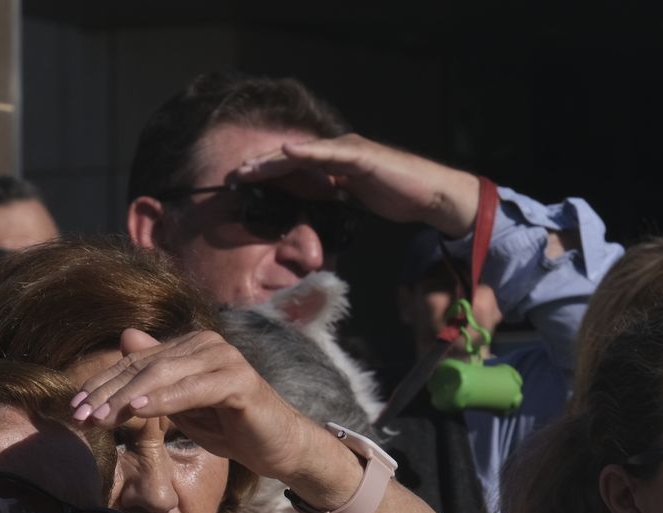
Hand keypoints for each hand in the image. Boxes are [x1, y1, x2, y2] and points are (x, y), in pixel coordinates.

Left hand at [69, 328, 326, 481]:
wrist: (280, 447)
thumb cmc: (230, 427)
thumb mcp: (183, 405)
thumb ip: (155, 378)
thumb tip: (125, 338)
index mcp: (190, 346)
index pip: (135, 362)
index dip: (103, 384)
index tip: (74, 408)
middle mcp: (206, 344)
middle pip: (145, 366)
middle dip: (108, 391)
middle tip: (80, 415)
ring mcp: (225, 359)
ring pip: (165, 375)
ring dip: (127, 397)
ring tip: (100, 417)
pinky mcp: (240, 382)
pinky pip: (194, 390)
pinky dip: (164, 401)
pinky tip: (137, 412)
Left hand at [235, 134, 481, 237]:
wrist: (429, 195)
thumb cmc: (395, 196)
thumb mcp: (352, 200)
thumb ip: (331, 198)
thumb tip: (308, 212)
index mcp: (333, 164)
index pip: (292, 168)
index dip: (266, 174)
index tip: (240, 184)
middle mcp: (337, 152)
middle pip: (290, 157)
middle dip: (261, 165)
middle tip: (232, 175)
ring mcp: (348, 151)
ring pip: (304, 152)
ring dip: (274, 158)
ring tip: (249, 165)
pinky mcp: (361, 156)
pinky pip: (330, 153)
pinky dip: (308, 152)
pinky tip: (288, 152)